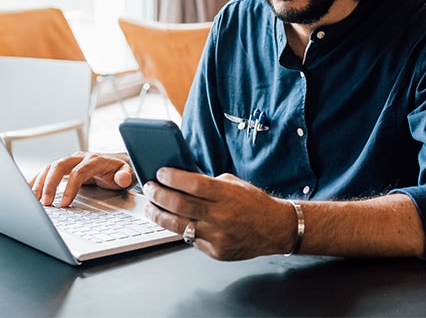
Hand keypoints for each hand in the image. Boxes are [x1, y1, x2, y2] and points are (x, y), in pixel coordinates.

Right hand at [28, 152, 134, 206]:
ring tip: (32, 199)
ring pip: (50, 167)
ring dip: (40, 182)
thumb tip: (122, 177)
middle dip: (50, 184)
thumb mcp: (128, 173)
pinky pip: (47, 171)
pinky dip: (36, 179)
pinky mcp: (64, 167)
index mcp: (94, 160)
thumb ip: (125, 175)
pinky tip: (27, 190)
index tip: (64, 203)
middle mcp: (79, 158)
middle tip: (45, 203)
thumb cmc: (120, 170)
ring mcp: (70, 161)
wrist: (117, 163)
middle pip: (60, 166)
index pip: (78, 172)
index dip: (70, 187)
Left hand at [141, 168, 296, 260]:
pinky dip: (179, 228)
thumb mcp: (233, 184)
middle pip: (179, 205)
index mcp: (226, 194)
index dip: (171, 177)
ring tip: (150, 207)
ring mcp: (218, 236)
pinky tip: (172, 221)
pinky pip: (190, 239)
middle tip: (150, 188)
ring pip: (178, 226)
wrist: (275, 229)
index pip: (191, 183)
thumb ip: (208, 183)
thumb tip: (180, 179)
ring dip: (159, 215)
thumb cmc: (254, 203)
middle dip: (159, 195)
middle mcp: (221, 216)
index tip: (160, 173)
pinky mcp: (216, 252)